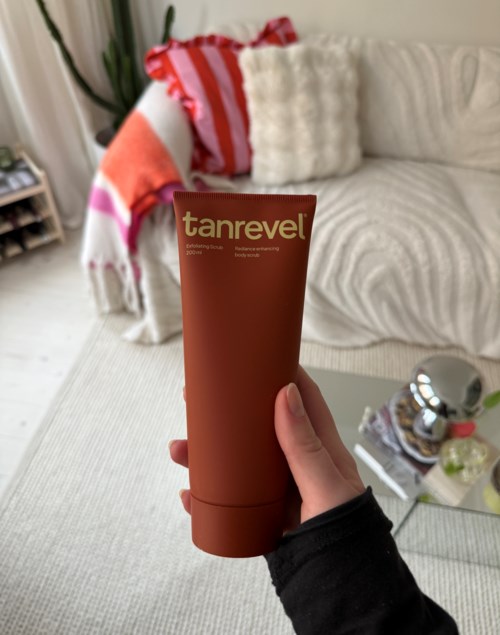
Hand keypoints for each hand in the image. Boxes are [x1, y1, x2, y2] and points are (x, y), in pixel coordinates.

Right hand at [169, 366, 364, 529]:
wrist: (339, 583)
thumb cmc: (346, 532)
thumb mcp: (326, 484)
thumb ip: (304, 445)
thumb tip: (284, 394)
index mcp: (317, 447)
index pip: (297, 398)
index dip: (277, 374)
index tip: (250, 358)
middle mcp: (294, 462)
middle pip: (254, 427)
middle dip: (225, 413)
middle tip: (194, 401)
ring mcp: (275, 487)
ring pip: (235, 461)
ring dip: (205, 454)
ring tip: (179, 450)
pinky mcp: (261, 513)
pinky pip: (228, 498)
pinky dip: (205, 496)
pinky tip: (188, 495)